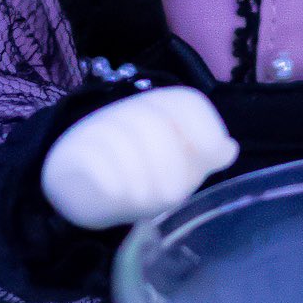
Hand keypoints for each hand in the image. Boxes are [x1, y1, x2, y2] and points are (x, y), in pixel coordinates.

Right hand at [41, 87, 238, 227]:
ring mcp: (100, 128)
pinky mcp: (73, 153)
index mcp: (161, 107)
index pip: (187, 103)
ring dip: (142, 183)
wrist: (81, 182)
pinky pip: (99, 166)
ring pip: (129, 148)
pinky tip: (120, 196)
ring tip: (143, 200)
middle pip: (158, 128)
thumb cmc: (141, 170)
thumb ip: (204, 154)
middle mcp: (131, 110)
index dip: (204, 127)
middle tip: (171, 193)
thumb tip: (229, 149)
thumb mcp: (178, 162)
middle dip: (170, 167)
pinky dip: (114, 185)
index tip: (211, 155)